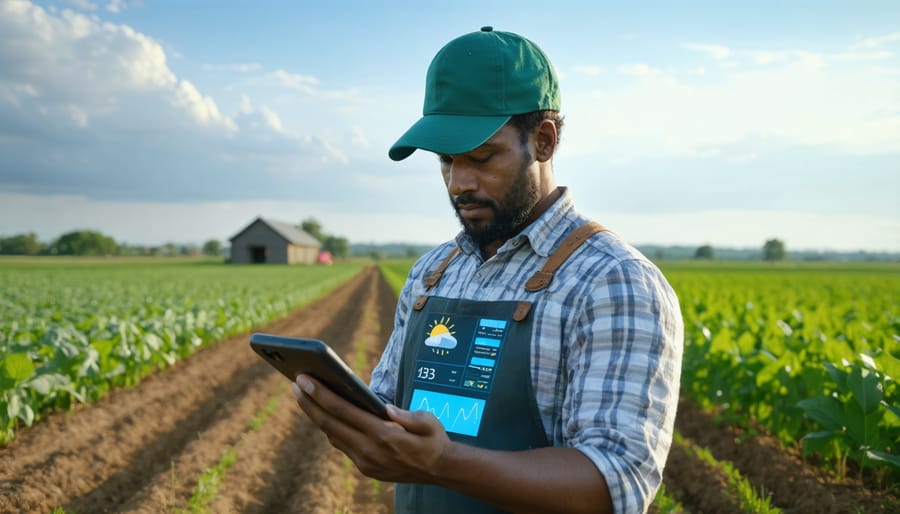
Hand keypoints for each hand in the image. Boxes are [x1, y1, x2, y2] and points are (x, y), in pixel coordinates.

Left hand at [293, 374, 452, 482]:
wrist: (440, 470)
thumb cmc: (434, 439)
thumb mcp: (428, 422)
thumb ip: (408, 416)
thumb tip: (385, 408)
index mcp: (383, 434)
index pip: (343, 410)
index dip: (320, 394)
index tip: (304, 379)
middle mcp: (369, 450)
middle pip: (329, 423)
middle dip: (310, 402)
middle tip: (296, 383)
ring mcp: (365, 462)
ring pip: (332, 435)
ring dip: (317, 415)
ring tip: (306, 396)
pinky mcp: (365, 468)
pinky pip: (341, 445)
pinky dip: (331, 428)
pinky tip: (326, 414)